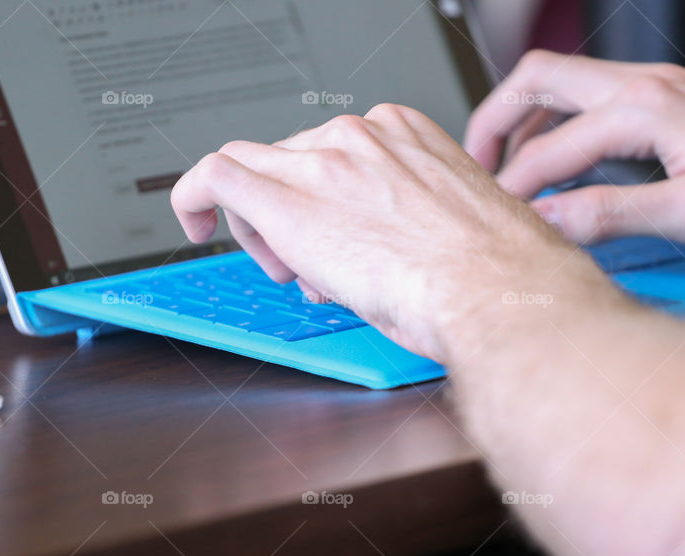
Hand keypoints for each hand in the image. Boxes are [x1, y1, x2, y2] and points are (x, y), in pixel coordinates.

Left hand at [171, 104, 608, 361]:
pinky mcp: (287, 198)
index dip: (316, 192)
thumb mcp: (449, 224)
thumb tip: (365, 246)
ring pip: (252, 169)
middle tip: (300, 264)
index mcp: (404, 135)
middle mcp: (359, 136)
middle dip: (289, 215)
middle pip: (288, 160)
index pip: (330, 150)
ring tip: (285, 268)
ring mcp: (322, 161)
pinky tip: (191, 225)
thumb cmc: (489, 272)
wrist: (493, 291)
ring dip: (258, 222)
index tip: (314, 222)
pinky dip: (193, 197)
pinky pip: (215, 176)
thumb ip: (398, 217)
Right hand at [466, 50, 684, 252]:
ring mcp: (661, 88)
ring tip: (507, 165)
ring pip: (564, 84)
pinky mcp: (673, 102)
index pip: (549, 145)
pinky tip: (562, 161)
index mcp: (645, 108)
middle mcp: (647, 86)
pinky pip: (593, 98)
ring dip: (525, 120)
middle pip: (540, 80)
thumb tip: (545, 222)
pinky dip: (560, 124)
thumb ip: (610, 216)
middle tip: (475, 165)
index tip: (497, 218)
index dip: (514, 185)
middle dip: (496, 120)